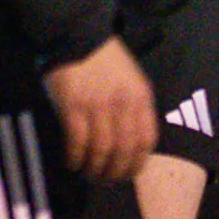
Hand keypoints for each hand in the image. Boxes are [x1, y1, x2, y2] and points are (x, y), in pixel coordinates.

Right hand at [42, 37, 155, 181]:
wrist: (80, 36)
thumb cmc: (106, 60)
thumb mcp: (132, 81)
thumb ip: (134, 108)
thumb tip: (129, 144)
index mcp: (142, 98)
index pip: (147, 140)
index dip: (137, 163)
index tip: (128, 175)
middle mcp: (123, 104)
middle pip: (124, 150)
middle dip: (115, 172)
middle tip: (105, 181)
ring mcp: (98, 106)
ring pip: (101, 150)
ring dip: (94, 168)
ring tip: (88, 174)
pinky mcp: (74, 107)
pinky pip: (77, 141)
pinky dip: (75, 157)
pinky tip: (72, 162)